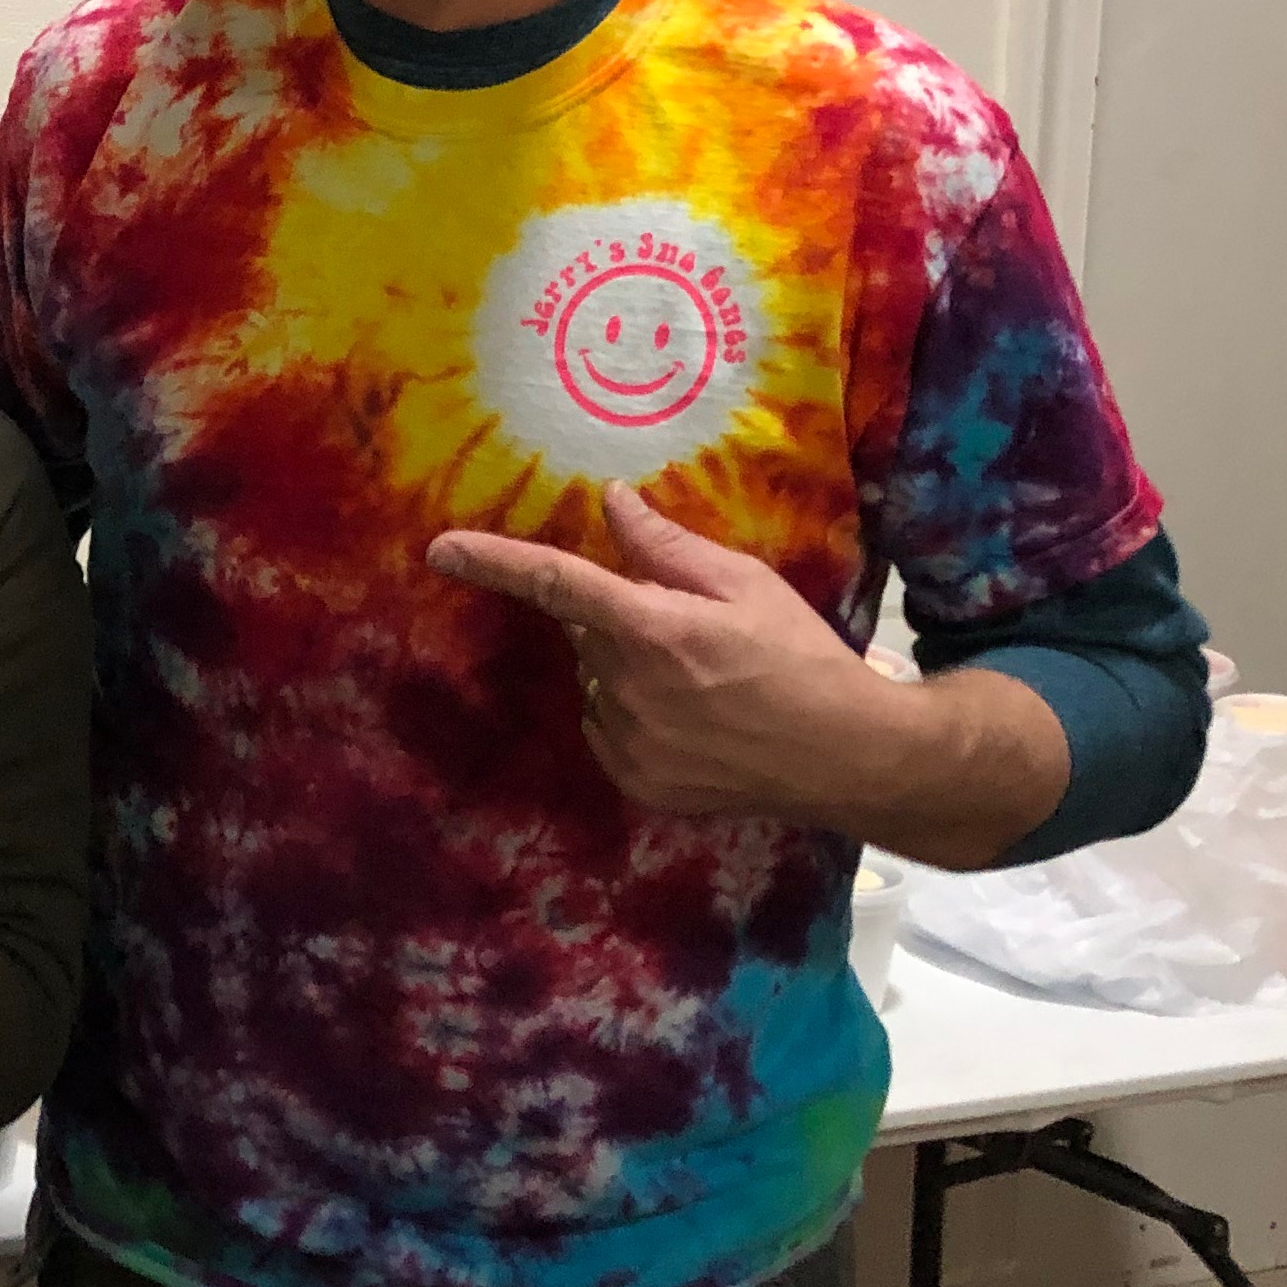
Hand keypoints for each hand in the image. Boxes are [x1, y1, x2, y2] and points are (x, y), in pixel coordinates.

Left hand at [426, 483, 890, 821]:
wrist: (846, 758)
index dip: (492, 562)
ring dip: (625, 668)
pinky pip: (606, 728)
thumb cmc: (802, 658)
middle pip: (584, 631)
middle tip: (688, 625)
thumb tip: (612, 502)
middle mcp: (626, 690)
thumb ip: (668, 547)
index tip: (440, 549)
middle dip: (617, 616)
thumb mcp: (745, 584)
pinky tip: (692, 717)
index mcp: (651, 630)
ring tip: (703, 679)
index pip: (555, 583)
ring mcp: (627, 745)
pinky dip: (632, 714)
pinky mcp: (636, 784)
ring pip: (594, 682)